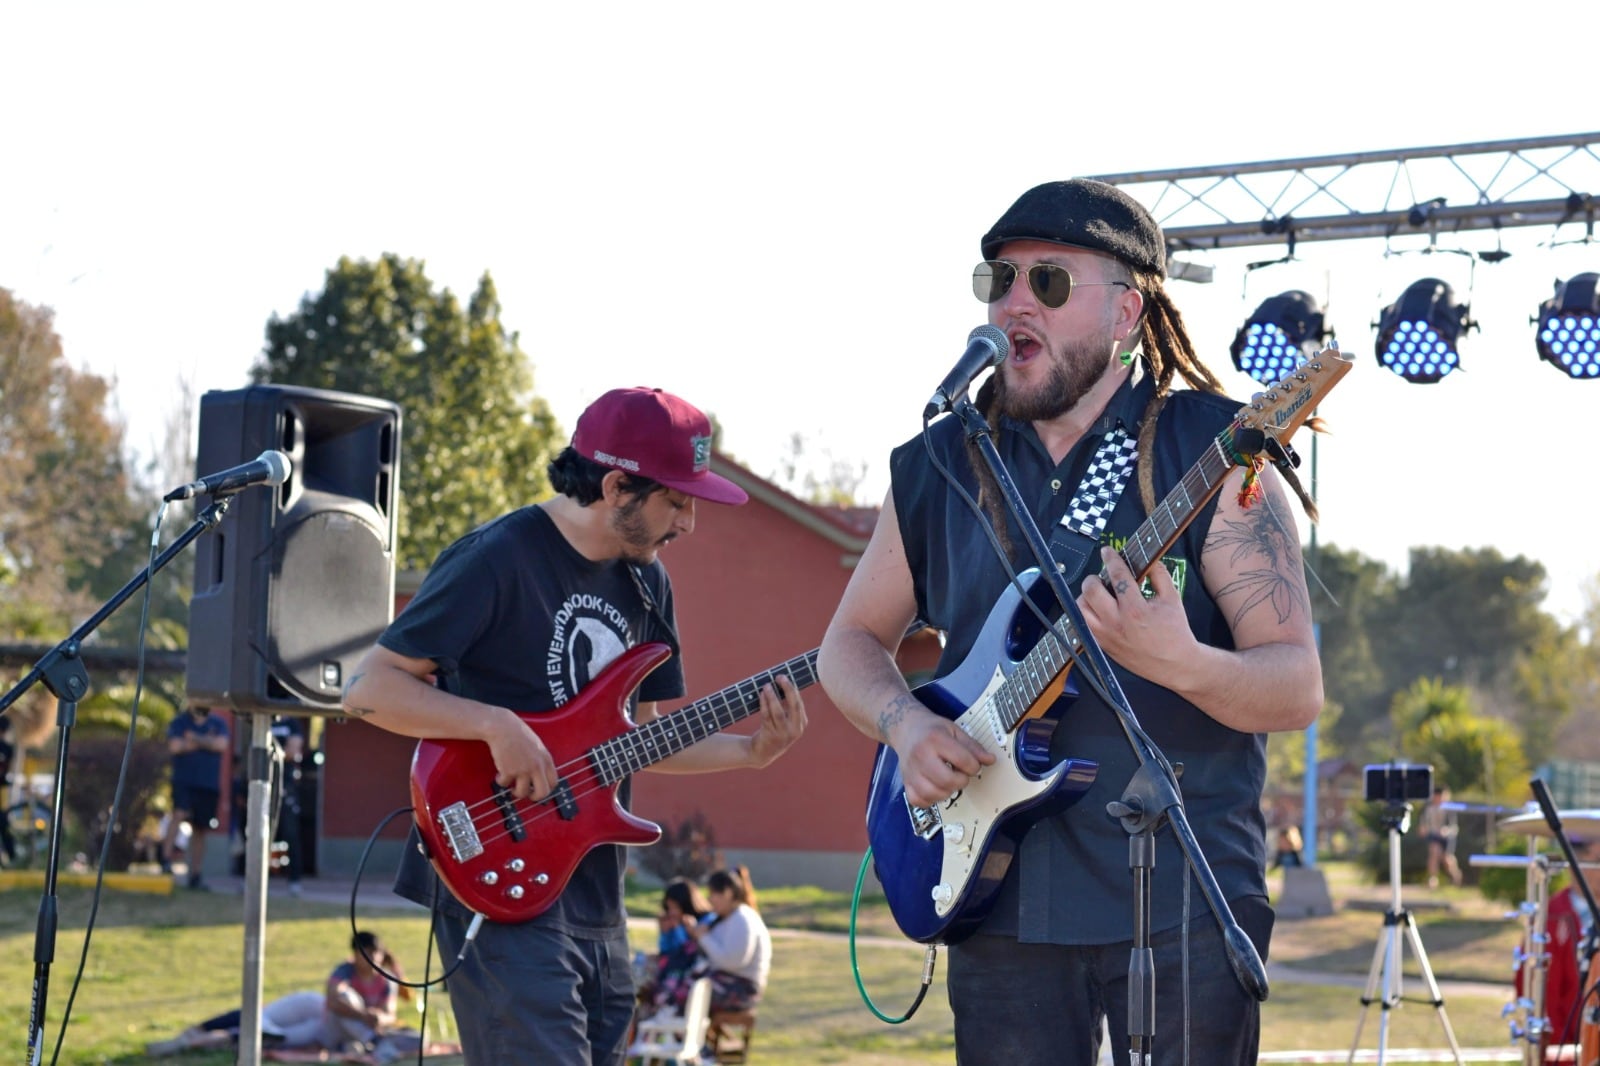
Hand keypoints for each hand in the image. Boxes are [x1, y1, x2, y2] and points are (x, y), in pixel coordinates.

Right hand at [483, 709, 558, 799]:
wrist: (502, 727)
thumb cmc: (517, 733)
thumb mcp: (537, 746)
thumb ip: (540, 761)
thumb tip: (540, 777)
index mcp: (546, 759)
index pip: (554, 782)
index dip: (547, 789)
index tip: (539, 789)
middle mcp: (537, 766)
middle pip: (542, 793)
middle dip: (534, 797)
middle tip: (528, 794)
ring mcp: (523, 770)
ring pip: (522, 793)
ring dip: (515, 791)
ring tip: (511, 786)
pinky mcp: (509, 771)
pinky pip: (505, 784)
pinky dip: (501, 781)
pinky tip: (500, 774)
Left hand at [746, 674, 807, 766]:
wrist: (762, 753)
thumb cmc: (775, 730)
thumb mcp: (786, 721)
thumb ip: (788, 707)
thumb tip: (782, 682)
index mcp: (801, 724)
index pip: (799, 704)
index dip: (793, 689)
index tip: (785, 677)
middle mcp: (794, 730)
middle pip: (794, 707)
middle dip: (788, 690)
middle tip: (780, 677)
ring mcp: (782, 735)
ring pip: (778, 712)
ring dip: (772, 697)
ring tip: (767, 685)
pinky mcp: (770, 736)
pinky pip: (766, 717)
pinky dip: (764, 704)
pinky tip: (761, 695)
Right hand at [890, 701, 994, 809]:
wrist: (906, 728)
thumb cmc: (933, 730)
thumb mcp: (955, 731)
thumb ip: (973, 747)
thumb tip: (991, 760)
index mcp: (935, 739)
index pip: (963, 760)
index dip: (975, 766)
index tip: (973, 764)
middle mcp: (921, 756)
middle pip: (948, 780)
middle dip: (962, 780)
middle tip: (961, 774)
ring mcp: (911, 771)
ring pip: (934, 793)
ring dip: (948, 791)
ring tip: (949, 781)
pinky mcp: (905, 782)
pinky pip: (919, 800)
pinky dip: (930, 799)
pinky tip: (936, 788)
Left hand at [1077, 547, 1196, 680]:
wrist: (1175, 664)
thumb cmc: (1175, 631)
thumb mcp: (1173, 599)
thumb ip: (1159, 575)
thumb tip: (1149, 558)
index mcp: (1135, 609)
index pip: (1117, 576)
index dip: (1111, 559)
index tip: (1107, 551)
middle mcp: (1115, 623)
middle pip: (1090, 590)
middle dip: (1094, 578)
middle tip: (1102, 577)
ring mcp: (1105, 636)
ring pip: (1080, 608)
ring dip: (1086, 596)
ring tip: (1099, 593)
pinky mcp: (1101, 645)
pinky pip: (1083, 624)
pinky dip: (1087, 613)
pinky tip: (1099, 609)